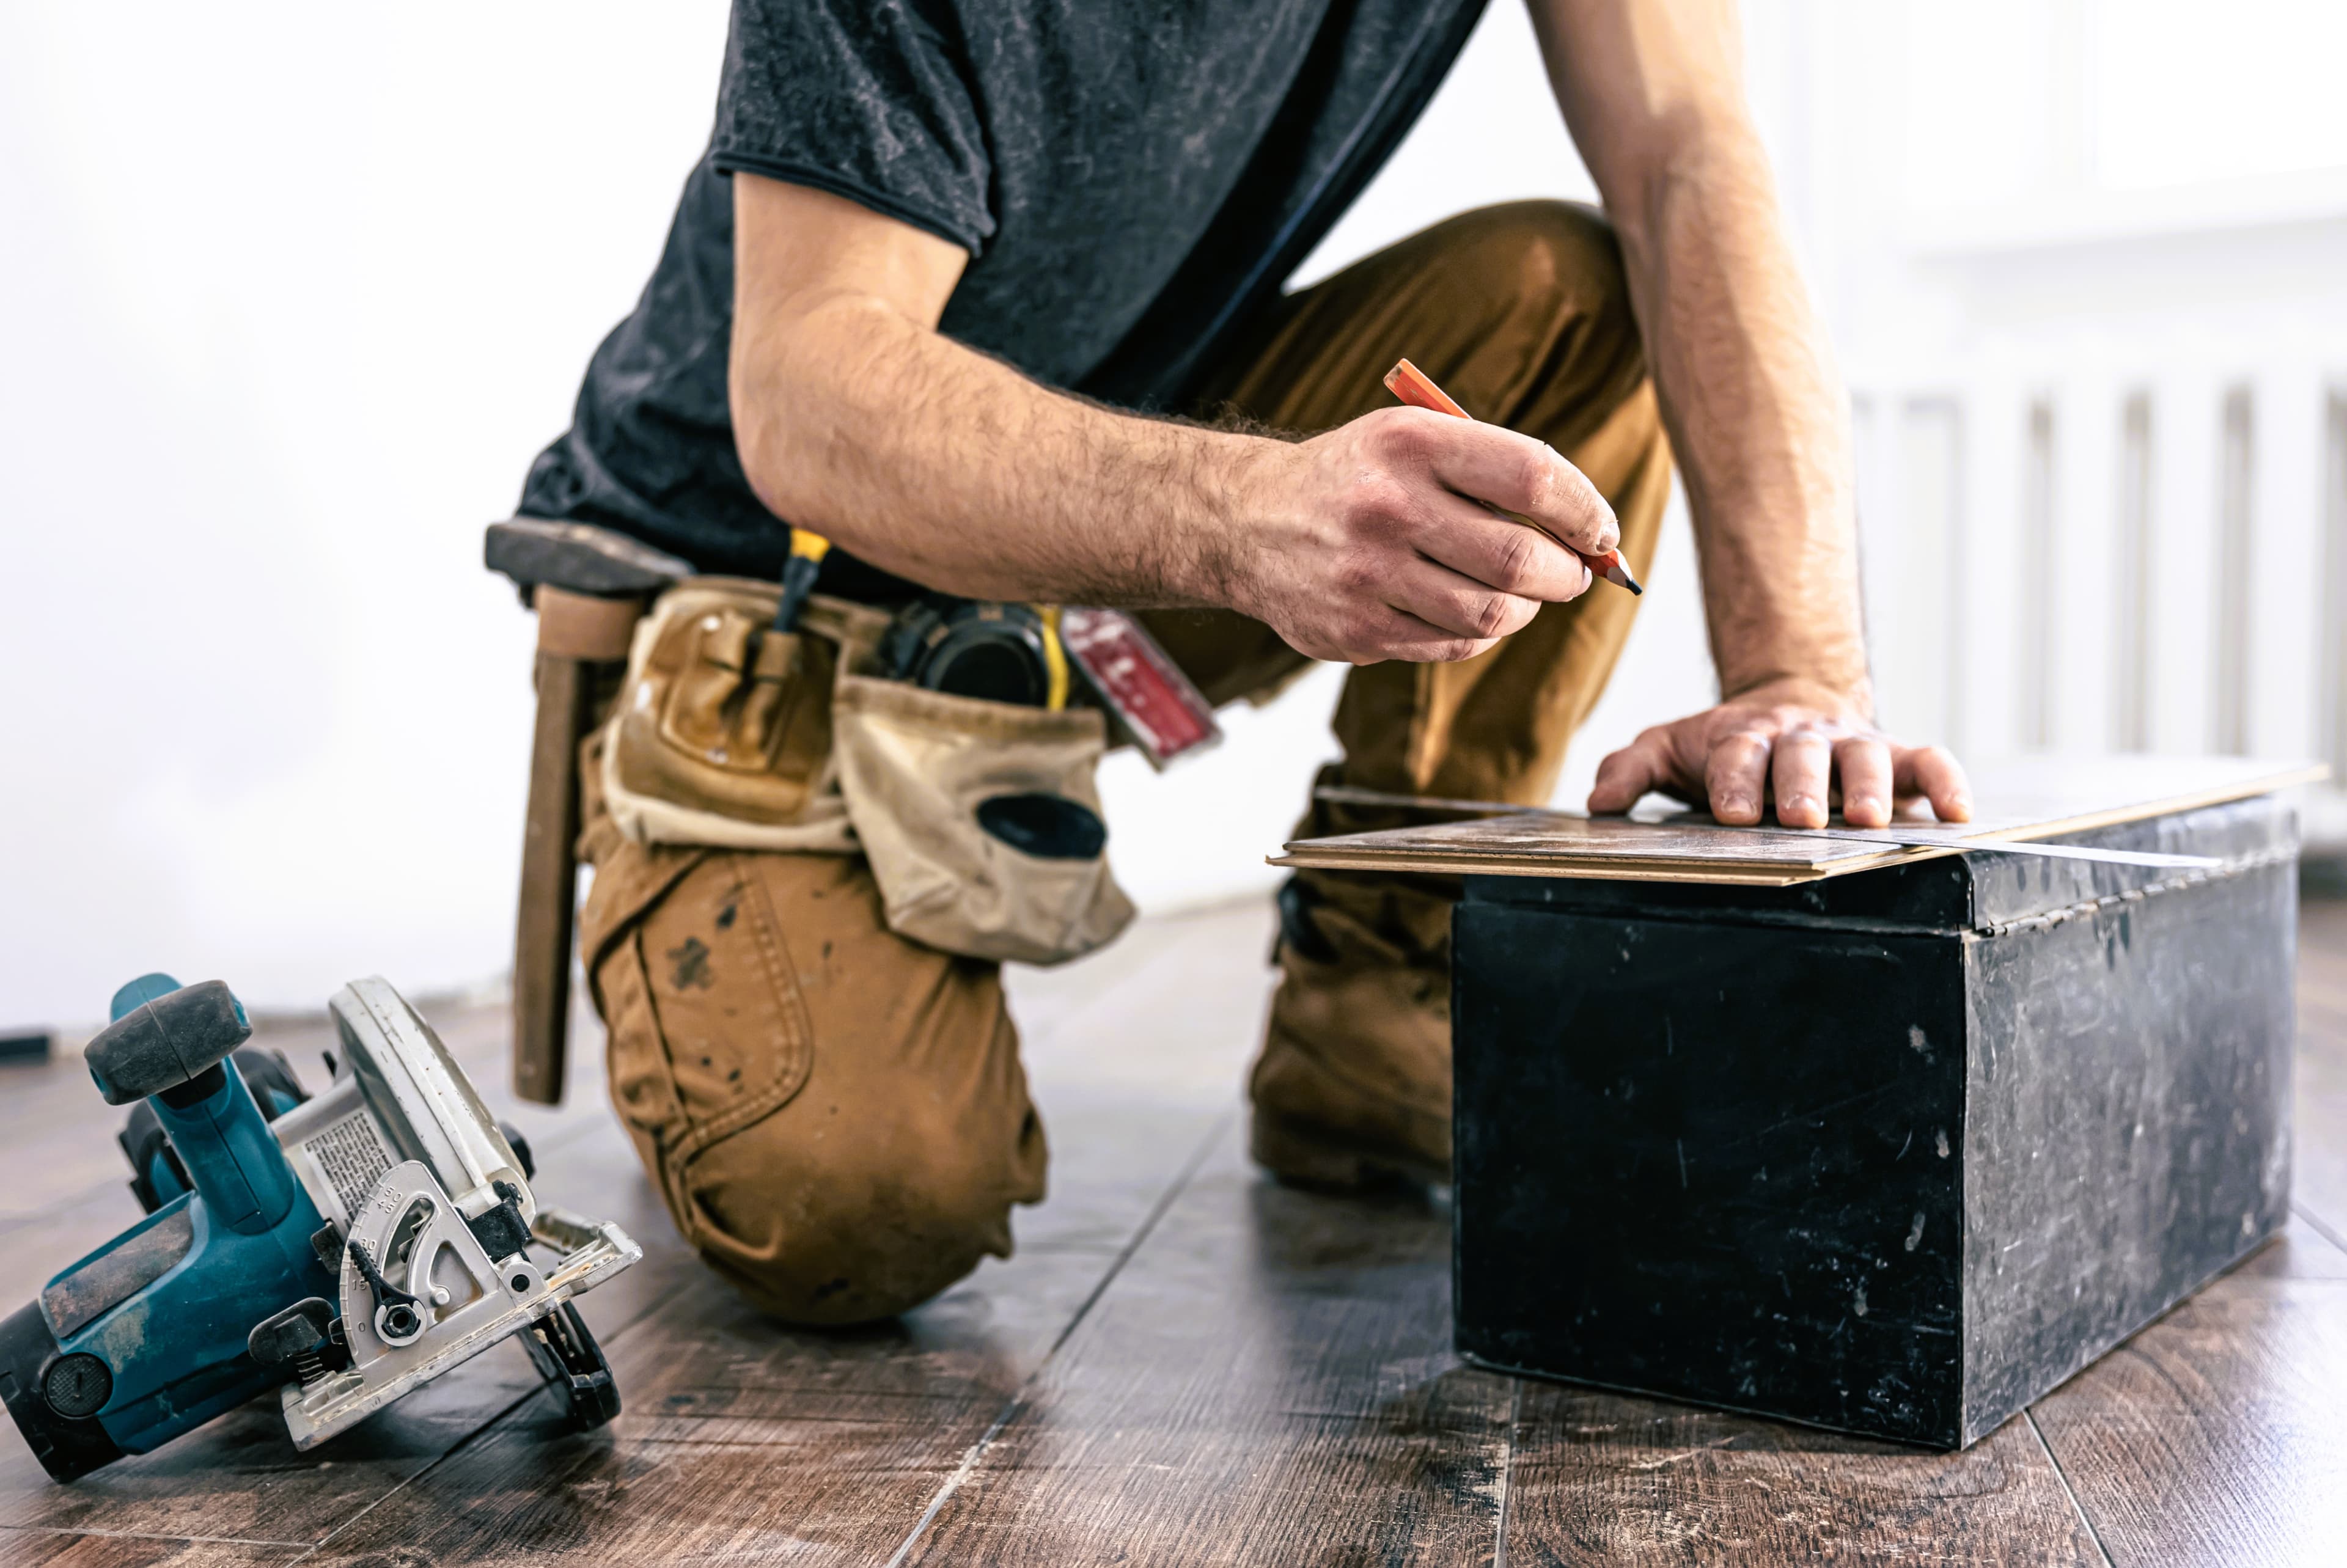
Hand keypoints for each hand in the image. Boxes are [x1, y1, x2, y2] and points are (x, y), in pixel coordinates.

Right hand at [1224, 407, 1617, 663]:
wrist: (1246, 521)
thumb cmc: (1355, 477)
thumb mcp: (1411, 437)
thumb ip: (1491, 470)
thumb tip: (1586, 531)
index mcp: (1412, 443)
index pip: (1533, 477)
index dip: (1585, 511)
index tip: (1602, 531)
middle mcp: (1389, 507)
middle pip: (1519, 559)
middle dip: (1567, 574)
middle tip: (1574, 573)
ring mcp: (1368, 575)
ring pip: (1491, 615)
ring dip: (1527, 609)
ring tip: (1526, 595)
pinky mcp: (1355, 630)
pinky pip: (1450, 647)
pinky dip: (1479, 635)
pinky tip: (1473, 614)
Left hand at [1587, 678, 1971, 828]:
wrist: (1788, 704)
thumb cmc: (1727, 746)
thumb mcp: (1672, 749)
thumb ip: (1633, 768)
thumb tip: (1600, 801)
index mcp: (1745, 739)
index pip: (1737, 756)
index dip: (1733, 781)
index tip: (1729, 812)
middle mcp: (1801, 739)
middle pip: (1803, 756)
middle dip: (1801, 786)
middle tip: (1799, 817)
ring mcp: (1852, 745)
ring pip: (1865, 758)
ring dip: (1868, 788)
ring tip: (1869, 820)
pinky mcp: (1896, 757)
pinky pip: (1928, 761)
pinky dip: (1946, 782)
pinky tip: (1957, 813)